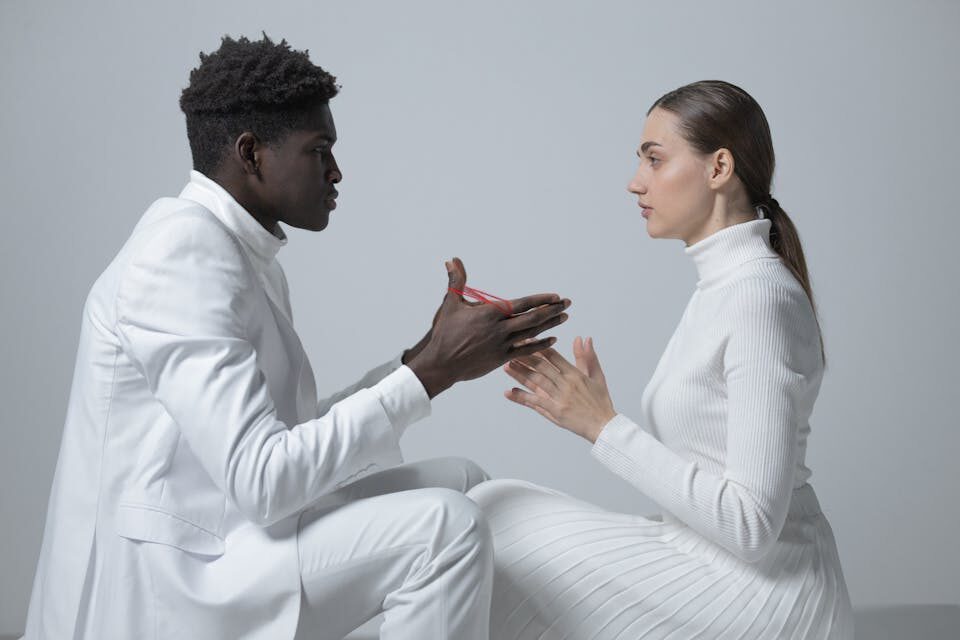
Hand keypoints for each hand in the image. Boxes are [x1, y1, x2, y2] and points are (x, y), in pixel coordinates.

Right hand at [407, 257, 571, 397]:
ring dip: (550, 325)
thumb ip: (456, 281)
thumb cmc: (445, 333)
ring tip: (564, 317)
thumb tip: (453, 260)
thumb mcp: (450, 304)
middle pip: (532, 318)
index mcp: (489, 313)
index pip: (521, 304)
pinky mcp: (500, 359)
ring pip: (532, 333)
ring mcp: (501, 345)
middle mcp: (498, 329)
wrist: (440, 363)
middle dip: (552, 310)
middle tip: (568, 303)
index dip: (541, 300)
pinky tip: (553, 339)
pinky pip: (525, 351)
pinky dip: (540, 345)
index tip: (555, 296)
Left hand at [503, 336, 616, 442]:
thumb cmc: (600, 401)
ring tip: (506, 365)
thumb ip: (587, 357)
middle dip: (524, 356)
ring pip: (535, 382)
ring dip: (519, 373)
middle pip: (541, 366)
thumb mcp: (597, 376)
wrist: (603, 425)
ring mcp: (560, 397)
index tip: (526, 340)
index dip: (538, 347)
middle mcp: (566, 384)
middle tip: (511, 349)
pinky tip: (509, 392)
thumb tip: (583, 338)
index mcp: (575, 374)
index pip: (552, 356)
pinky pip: (535, 402)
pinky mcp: (555, 411)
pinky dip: (521, 397)